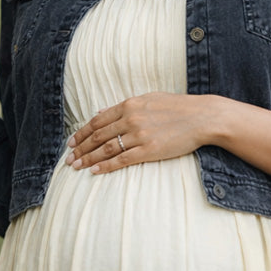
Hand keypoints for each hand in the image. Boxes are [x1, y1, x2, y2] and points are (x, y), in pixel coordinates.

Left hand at [65, 93, 214, 173]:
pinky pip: (121, 160)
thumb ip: (125, 106)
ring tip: (76, 166)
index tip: (72, 142)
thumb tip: (102, 111)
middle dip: (80, 148)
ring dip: (88, 159)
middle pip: (97, 135)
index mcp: (130, 105)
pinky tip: (95, 171)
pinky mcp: (149, 150)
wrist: (202, 117)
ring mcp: (139, 135)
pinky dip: (106, 166)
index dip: (82, 133)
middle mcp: (131, 119)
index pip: (98, 121)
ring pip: (106, 149)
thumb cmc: (178, 107)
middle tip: (69, 158)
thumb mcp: (149, 99)